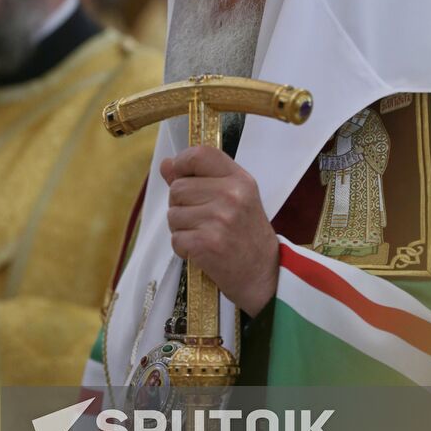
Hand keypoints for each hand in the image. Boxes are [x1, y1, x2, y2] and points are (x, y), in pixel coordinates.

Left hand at [160, 146, 278, 316]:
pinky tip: (202, 251)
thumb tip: (166, 164)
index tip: (180, 176)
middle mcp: (230, 195)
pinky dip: (183, 248)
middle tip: (202, 219)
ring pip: (173, 215)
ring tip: (205, 235)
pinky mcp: (206, 244)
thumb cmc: (247, 235)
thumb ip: (200, 178)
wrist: (264, 276)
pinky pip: (176, 239)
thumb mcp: (235, 199)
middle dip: (181, 205)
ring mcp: (218, 219)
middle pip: (178, 188)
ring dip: (182, 229)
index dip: (182, 162)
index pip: (200, 154)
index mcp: (239, 180)